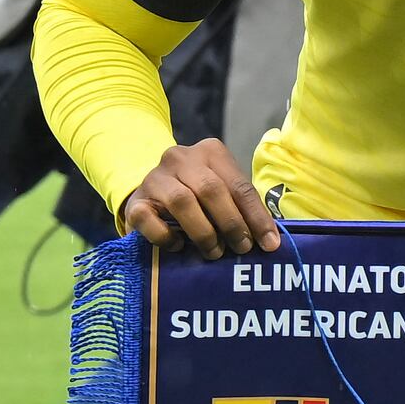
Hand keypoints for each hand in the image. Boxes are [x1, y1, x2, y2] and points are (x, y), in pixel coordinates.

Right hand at [119, 141, 279, 255]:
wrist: (150, 194)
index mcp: (210, 152)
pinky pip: (149, 220)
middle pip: (212, 190)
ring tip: (214, 252)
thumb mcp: (222, 193)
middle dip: (232, 224)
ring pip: (182, 202)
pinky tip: (178, 246)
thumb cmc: (196, 195)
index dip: (257, 217)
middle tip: (241, 248)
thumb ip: (241, 208)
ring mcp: (154, 178)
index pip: (240, 186)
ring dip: (204, 232)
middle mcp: (181, 158)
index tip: (270, 244)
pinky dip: (166, 237)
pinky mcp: (134, 201)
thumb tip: (269, 240)